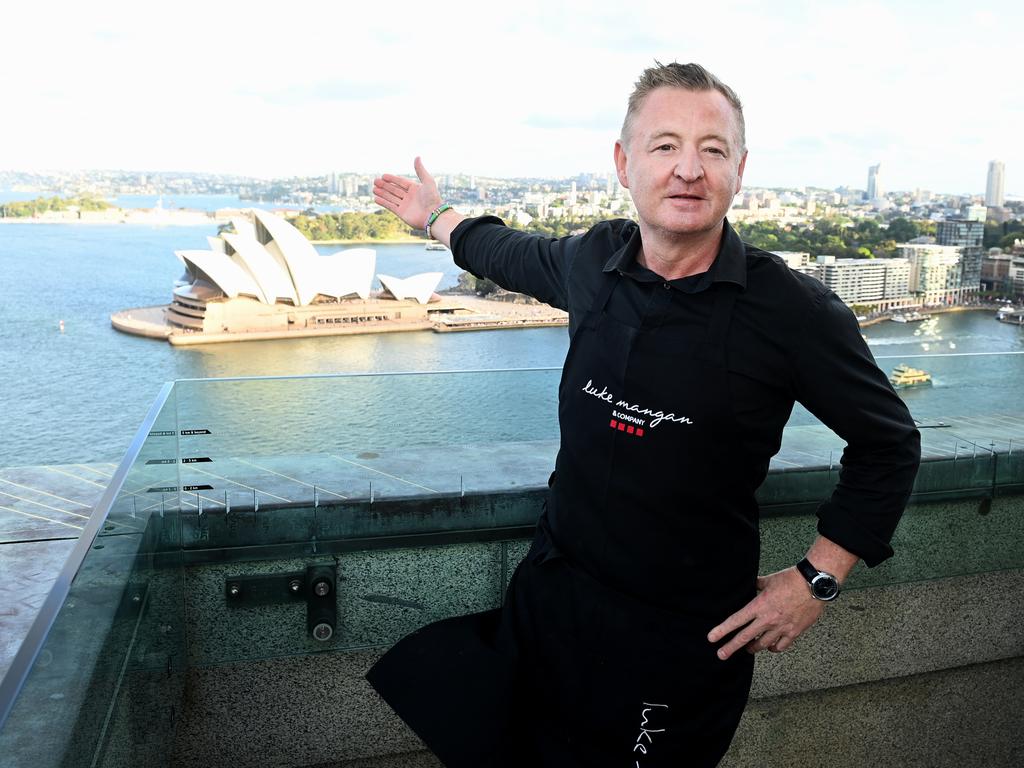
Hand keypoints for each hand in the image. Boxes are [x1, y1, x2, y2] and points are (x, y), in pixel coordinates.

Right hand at [373, 157, 442, 229]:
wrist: (433, 216)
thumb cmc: (432, 198)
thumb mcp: (428, 181)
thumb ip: (420, 170)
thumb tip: (417, 157)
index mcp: (415, 189)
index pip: (401, 182)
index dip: (392, 179)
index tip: (383, 176)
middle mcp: (410, 197)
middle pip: (394, 189)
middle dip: (385, 185)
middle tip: (375, 181)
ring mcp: (405, 205)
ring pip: (391, 197)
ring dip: (382, 193)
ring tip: (373, 189)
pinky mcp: (402, 213)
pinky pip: (390, 206)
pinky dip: (383, 203)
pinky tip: (376, 198)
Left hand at [707, 567, 824, 659]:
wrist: (814, 585)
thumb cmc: (791, 579)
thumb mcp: (768, 580)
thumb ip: (756, 585)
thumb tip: (750, 585)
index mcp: (759, 605)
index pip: (736, 620)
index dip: (722, 630)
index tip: (712, 638)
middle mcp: (768, 619)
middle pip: (745, 637)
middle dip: (731, 647)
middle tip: (721, 655)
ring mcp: (781, 628)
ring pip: (762, 645)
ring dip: (752, 648)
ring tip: (747, 649)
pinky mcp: (794, 632)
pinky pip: (780, 646)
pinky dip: (772, 648)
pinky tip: (769, 647)